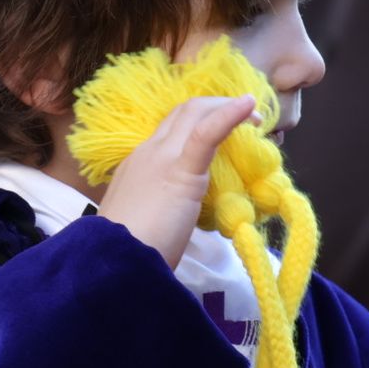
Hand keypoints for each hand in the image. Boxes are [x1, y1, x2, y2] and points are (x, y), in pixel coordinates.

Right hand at [98, 94, 258, 268]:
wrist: (112, 262)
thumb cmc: (129, 251)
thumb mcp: (145, 219)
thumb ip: (162, 206)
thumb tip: (180, 212)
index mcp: (139, 163)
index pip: (172, 128)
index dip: (201, 120)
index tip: (225, 131)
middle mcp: (149, 152)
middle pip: (185, 112)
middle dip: (217, 107)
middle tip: (250, 119)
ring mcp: (162, 157)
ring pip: (195, 114)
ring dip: (227, 108)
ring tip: (256, 117)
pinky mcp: (180, 171)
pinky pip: (206, 133)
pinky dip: (229, 114)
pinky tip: (248, 105)